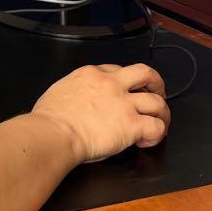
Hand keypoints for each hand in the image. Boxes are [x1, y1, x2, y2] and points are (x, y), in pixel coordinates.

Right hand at [30, 63, 170, 163]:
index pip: (118, 70)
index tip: (125, 92)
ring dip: (162, 112)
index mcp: (92, 75)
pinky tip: (149, 140)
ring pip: (157, 102)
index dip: (125, 82)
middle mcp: (111, 84)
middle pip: (145, 73)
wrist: (53, 134)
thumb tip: (76, 101)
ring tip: (160, 121)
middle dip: (155, 83)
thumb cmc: (49, 119)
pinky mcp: (131, 125)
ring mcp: (124, 104)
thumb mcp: (59, 91)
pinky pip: (156, 126)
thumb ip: (74, 91)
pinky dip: (157, 133)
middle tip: (157, 93)